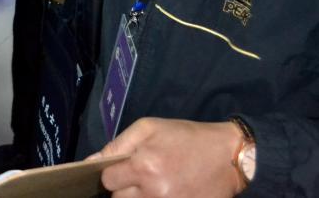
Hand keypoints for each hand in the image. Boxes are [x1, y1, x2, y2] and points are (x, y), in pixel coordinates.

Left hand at [92, 118, 245, 197]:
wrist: (227, 156)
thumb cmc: (185, 137)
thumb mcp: (148, 128)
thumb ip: (117, 145)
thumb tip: (91, 162)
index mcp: (143, 166)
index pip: (108, 180)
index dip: (112, 173)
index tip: (123, 168)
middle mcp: (154, 191)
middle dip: (124, 188)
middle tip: (140, 176)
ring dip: (138, 197)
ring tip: (153, 183)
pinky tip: (165, 190)